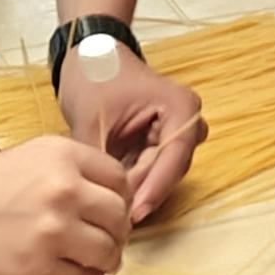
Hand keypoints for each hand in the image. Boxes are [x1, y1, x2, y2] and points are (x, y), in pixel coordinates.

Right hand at [0, 138, 130, 274]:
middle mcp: (62, 187)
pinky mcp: (38, 270)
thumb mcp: (16, 164)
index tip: (107, 214)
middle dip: (115, 234)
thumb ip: (59, 176)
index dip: (116, 200)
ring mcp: (53, 230)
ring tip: (84, 264)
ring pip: (110, 253)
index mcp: (57, 154)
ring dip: (102, 262)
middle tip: (100, 244)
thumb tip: (98, 202)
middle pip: (120, 216)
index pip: (118, 178)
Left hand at [57, 51, 207, 221]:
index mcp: (181, 107)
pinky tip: (114, 198)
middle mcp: (186, 121)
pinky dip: (134, 182)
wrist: (88, 55)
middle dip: (145, 191)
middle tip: (119, 220)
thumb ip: (100, 159)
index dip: (155, 188)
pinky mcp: (159, 142)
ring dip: (140, 189)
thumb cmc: (94, 75)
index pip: (174, 157)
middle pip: (171, 169)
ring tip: (114, 212)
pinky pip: (151, 169)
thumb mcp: (92, 118)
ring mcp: (175, 132)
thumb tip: (98, 200)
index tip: (134, 214)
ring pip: (162, 173)